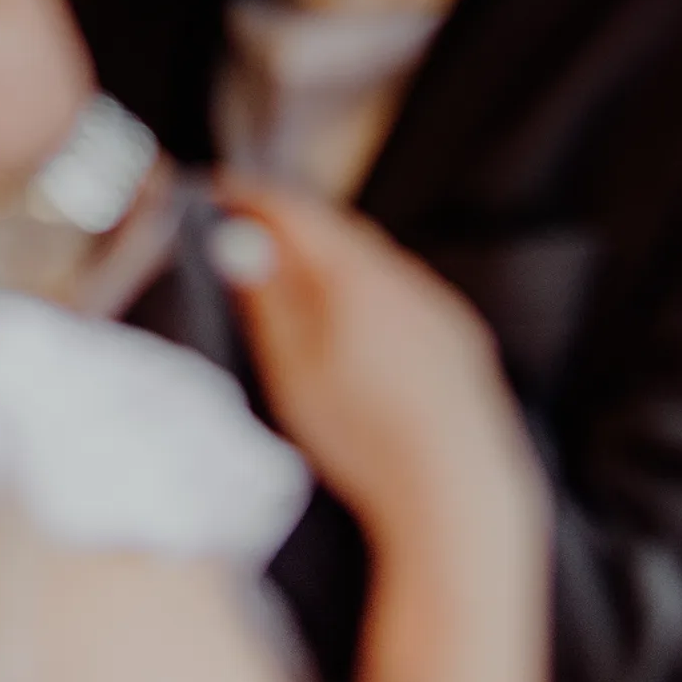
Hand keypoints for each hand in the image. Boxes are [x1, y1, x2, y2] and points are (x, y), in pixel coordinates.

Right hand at [211, 178, 543, 538]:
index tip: (222, 193)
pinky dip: (371, 291)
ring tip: (295, 272)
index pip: (296, 213)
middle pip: (339, 232)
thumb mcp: (293, 368)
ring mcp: (436, 307)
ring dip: (333, 256)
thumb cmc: (366, 438)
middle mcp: (403, 278)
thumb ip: (267, 300)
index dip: (254, 200)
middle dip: (294, 224)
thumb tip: (240, 242)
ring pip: (376, 262)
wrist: (455, 488)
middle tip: (252, 226)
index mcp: (356, 276)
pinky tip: (356, 322)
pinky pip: (407, 295)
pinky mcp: (459, 339)